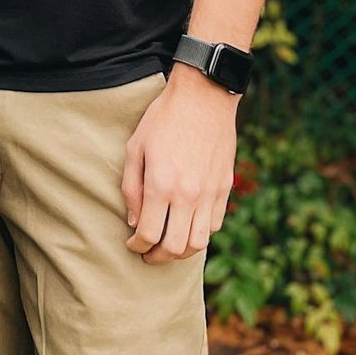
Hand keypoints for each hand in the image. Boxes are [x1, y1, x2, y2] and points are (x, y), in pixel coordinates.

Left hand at [121, 68, 237, 262]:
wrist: (203, 97)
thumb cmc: (163, 119)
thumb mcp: (135, 148)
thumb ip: (131, 188)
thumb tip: (135, 221)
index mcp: (161, 184)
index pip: (149, 234)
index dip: (137, 245)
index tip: (132, 243)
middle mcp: (188, 194)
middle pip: (175, 248)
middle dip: (157, 257)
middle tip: (147, 253)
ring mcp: (209, 193)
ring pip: (198, 243)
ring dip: (181, 252)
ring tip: (168, 245)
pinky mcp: (224, 188)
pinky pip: (214, 225)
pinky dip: (200, 233)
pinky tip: (187, 225)